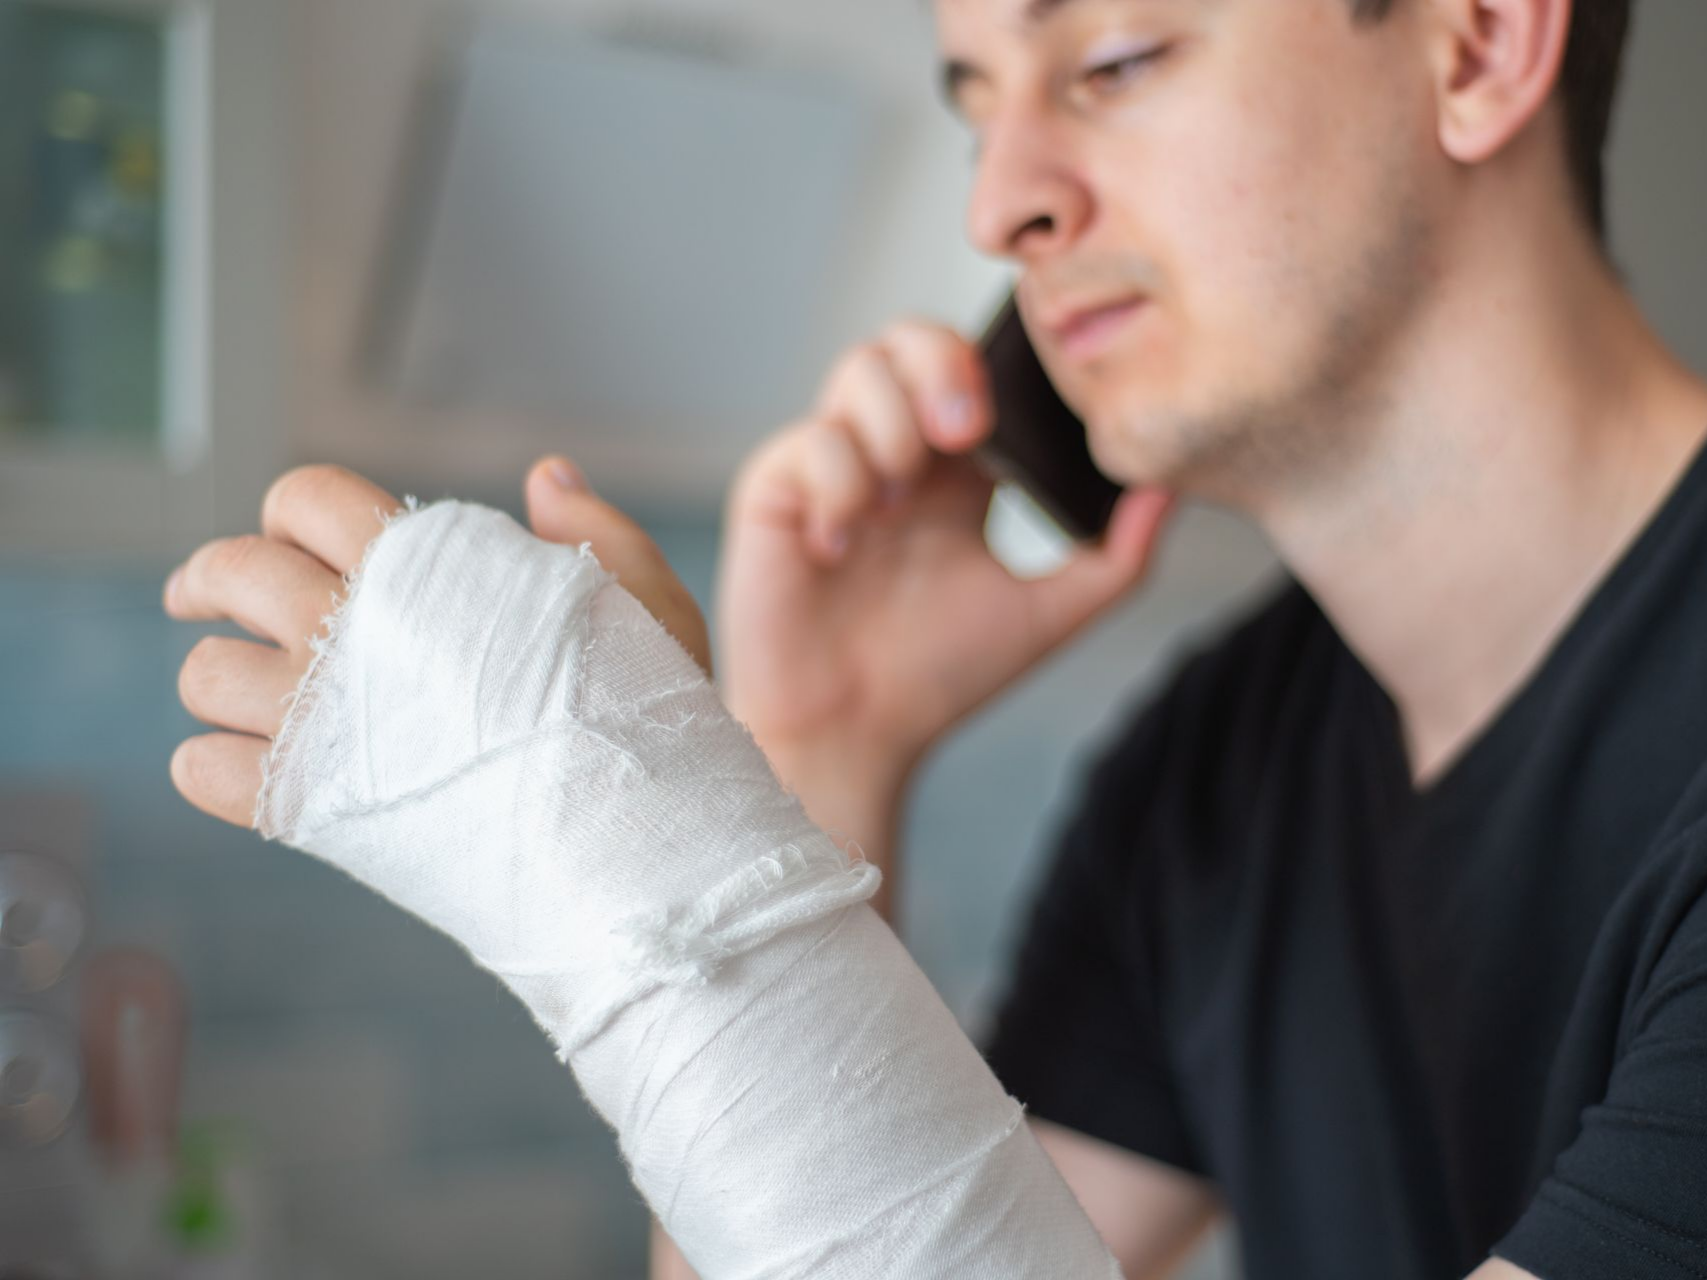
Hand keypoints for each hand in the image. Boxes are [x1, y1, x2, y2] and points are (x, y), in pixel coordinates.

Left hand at [167, 461, 709, 826]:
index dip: (291, 511)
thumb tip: (547, 477)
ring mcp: (321, 722)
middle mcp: (352, 634)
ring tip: (238, 692)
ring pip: (203, 675)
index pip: (306, 496)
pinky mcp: (307, 804)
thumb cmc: (648, 723)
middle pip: (231, 571)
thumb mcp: (647, 605)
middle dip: (207, 578)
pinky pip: (203, 772)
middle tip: (201, 597)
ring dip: (217, 678)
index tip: (287, 538)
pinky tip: (250, 768)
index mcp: (423, 570)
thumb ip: (595, 534)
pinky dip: (212, 767)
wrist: (630, 846)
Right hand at [717, 317, 1175, 781]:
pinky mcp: (777, 489)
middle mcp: (894, 453)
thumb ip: (1117, 554)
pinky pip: (809, 441)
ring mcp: (833, 465)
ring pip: (859, 368)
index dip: (999, 364)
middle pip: (911, 338)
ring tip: (901, 500)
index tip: (1022, 410)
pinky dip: (839, 487)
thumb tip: (1174, 486)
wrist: (855, 736)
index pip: (976, 370)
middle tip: (967, 431)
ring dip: (892, 424)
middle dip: (943, 364)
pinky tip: (844, 551)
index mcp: (957, 472)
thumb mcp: (1048, 614)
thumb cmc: (940, 678)